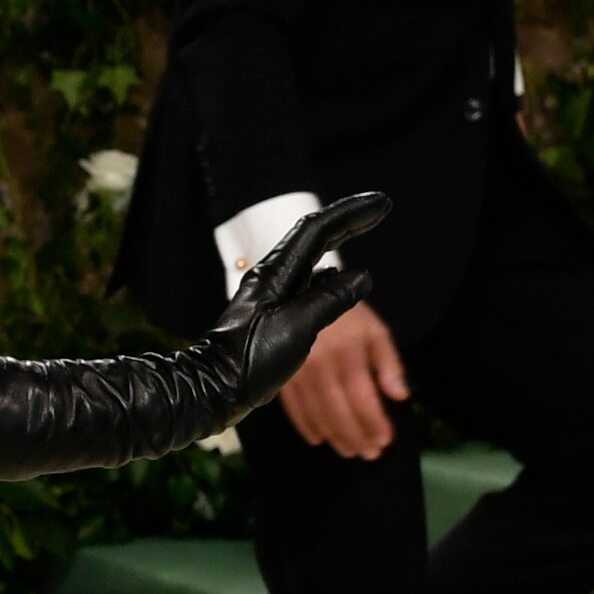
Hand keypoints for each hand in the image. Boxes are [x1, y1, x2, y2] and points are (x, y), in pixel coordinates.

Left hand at [206, 193, 387, 423]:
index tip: (381, 205)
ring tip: (362, 229)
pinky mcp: (272, 315)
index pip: (318, 230)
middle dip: (348, 220)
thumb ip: (330, 299)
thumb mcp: (297, 327)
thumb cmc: (249, 360)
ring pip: (311, 257)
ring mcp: (272, 295)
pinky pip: (307, 283)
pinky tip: (338, 280)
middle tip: (380, 208)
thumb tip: (360, 278)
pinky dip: (327, 274)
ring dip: (338, 241)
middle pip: (315, 237)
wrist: (212, 388)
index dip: (351, 214)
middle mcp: (273, 278)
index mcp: (277, 274)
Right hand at [279, 293, 409, 454]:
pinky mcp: (281, 375)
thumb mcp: (374, 329)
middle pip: (340, 413)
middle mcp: (321, 366)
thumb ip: (388, 363)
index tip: (385, 441)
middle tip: (369, 454)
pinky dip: (306, 426)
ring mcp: (298, 373)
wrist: (301, 292)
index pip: (363, 399)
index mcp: (348, 354)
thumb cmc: (345, 313)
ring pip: (317, 414)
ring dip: (335, 437)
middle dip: (356, 437)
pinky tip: (319, 438)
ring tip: (349, 451)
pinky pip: (294, 408)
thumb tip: (399, 396)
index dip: (375, 423)